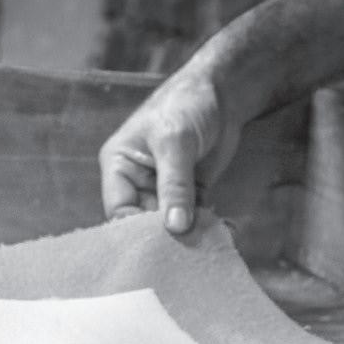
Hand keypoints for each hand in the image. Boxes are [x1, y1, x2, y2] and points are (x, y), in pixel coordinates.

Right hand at [99, 68, 243, 234]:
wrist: (225, 90)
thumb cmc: (187, 104)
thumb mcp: (176, 142)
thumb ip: (175, 186)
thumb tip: (176, 227)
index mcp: (120, 166)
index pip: (118, 210)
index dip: (135, 230)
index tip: (159, 245)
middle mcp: (138, 181)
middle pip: (143, 221)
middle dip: (163, 237)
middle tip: (183, 254)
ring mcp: (164, 188)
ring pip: (170, 224)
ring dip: (187, 235)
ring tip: (204, 248)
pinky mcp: (190, 192)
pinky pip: (193, 217)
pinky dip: (205, 227)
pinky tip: (219, 235)